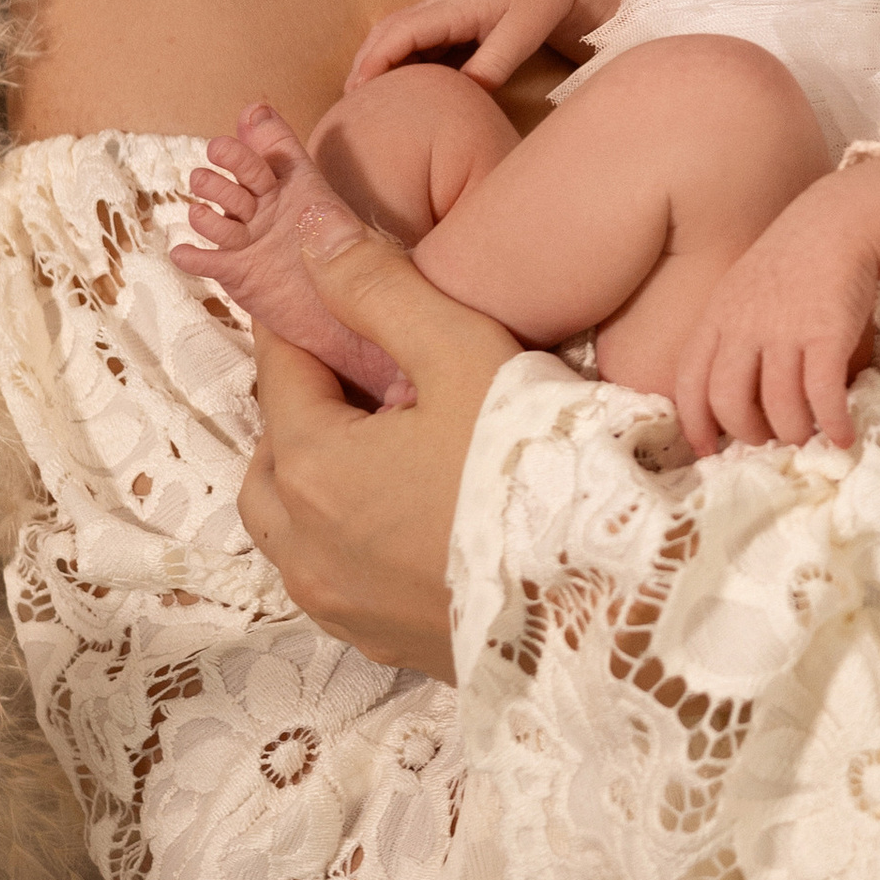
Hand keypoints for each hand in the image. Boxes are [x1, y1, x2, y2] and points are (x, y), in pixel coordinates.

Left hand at [239, 213, 521, 677]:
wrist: (606, 600)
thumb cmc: (533, 467)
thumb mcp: (463, 353)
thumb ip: (381, 290)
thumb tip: (312, 238)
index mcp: (311, 467)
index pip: (278, 368)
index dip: (301, 321)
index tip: (326, 291)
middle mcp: (303, 546)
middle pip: (272, 452)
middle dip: (303, 404)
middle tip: (366, 371)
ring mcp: (338, 604)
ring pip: (289, 525)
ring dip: (314, 478)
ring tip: (383, 445)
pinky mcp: (378, 642)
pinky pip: (330, 577)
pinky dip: (342, 537)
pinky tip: (405, 516)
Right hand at [346, 0, 583, 91]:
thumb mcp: (522, 34)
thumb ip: (491, 66)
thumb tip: (462, 95)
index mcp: (453, 6)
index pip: (400, 32)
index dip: (375, 61)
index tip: (358, 89)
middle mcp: (439, 5)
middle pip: (386, 31)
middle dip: (364, 64)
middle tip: (351, 102)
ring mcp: (442, 10)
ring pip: (396, 34)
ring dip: (378, 62)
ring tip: (366, 99)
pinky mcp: (450, 18)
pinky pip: (415, 39)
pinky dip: (399, 60)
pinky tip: (399, 85)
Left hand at [672, 179, 879, 455]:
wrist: (838, 223)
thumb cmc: (791, 264)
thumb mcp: (742, 292)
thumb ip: (730, 336)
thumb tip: (732, 397)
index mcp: (717, 318)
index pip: (690, 382)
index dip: (695, 424)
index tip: (708, 450)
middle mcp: (745, 327)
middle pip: (730, 403)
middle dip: (749, 435)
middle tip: (769, 441)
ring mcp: (785, 330)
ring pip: (779, 406)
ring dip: (794, 433)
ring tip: (808, 436)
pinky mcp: (827, 334)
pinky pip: (823, 395)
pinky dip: (833, 424)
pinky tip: (843, 435)